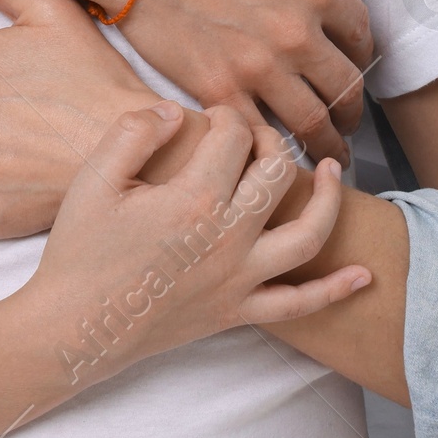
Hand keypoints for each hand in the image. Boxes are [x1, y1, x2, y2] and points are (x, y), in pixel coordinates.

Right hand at [28, 103, 368, 387]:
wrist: (73, 329)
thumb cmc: (79, 249)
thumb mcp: (94, 177)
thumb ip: (134, 129)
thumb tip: (174, 107)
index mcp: (193, 199)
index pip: (234, 136)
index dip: (227, 114)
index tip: (213, 113)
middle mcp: (227, 239)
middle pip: (276, 173)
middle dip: (270, 142)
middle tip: (254, 134)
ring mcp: (238, 280)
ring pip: (306, 234)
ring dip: (327, 199)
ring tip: (333, 171)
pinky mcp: (237, 312)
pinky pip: (300, 305)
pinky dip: (335, 290)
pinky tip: (364, 275)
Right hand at [115, 0, 373, 162]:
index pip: (360, 33)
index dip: (360, 53)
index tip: (352, 64)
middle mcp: (298, 32)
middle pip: (344, 87)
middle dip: (351, 110)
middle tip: (347, 123)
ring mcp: (259, 66)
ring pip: (311, 123)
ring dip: (325, 143)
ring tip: (325, 155)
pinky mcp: (217, 88)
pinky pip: (258, 133)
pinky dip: (271, 149)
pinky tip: (271, 154)